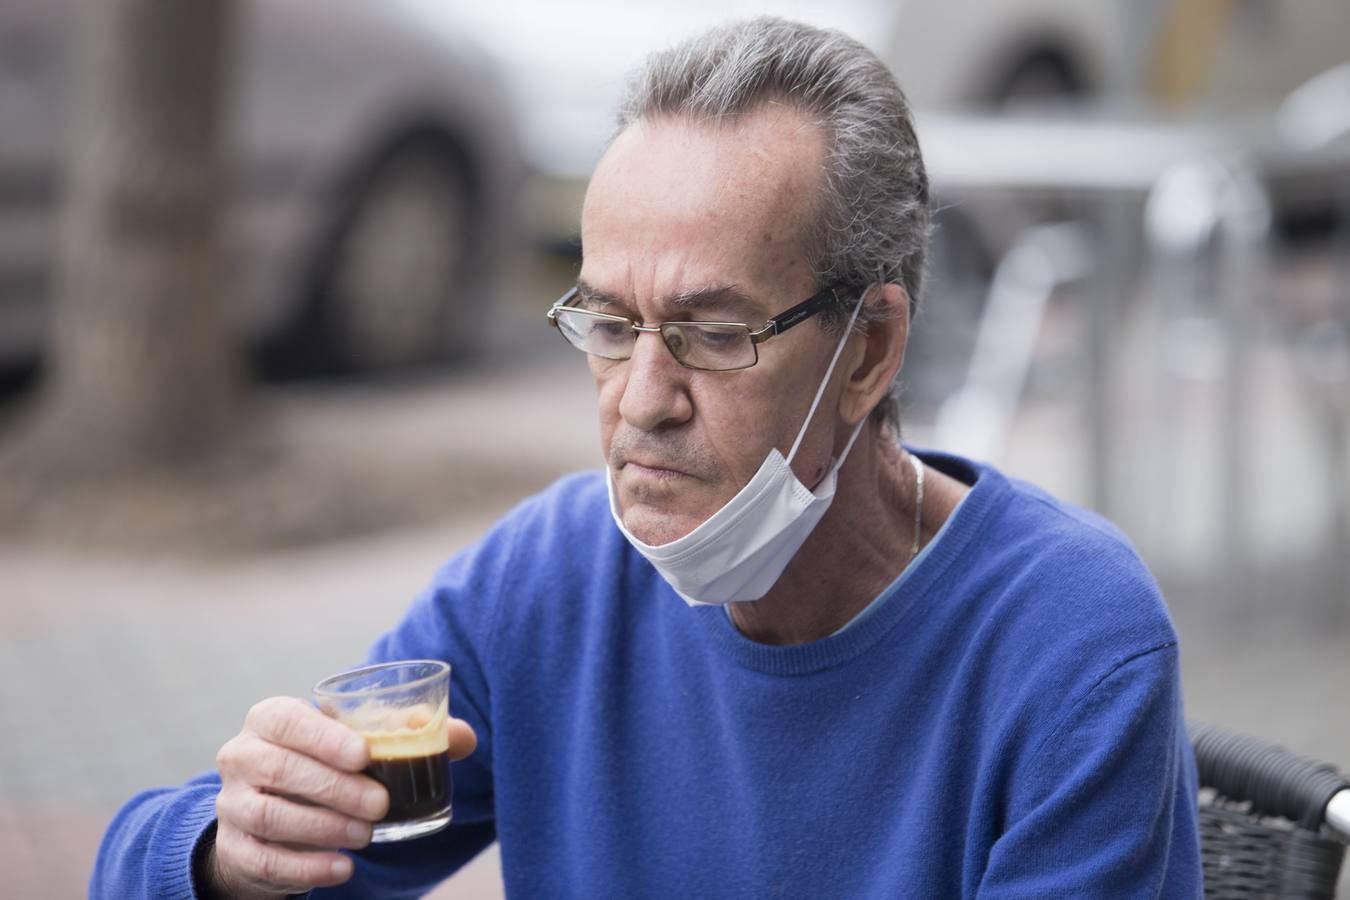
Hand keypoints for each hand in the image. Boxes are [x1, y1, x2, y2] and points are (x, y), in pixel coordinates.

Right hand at [204, 696, 476, 897]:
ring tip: (366, 835)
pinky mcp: (234, 847)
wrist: (269, 813)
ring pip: (270, 816)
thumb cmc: (324, 763)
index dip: (323, 737)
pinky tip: (344, 867)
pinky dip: (307, 866)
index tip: (363, 754)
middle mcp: (242, 755)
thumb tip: (463, 738)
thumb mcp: (356, 743)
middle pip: (279, 769)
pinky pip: (265, 859)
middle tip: (380, 803)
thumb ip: (409, 735)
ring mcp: (231, 804)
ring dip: (323, 827)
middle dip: (334, 788)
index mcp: (270, 718)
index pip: (287, 721)